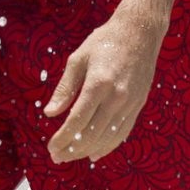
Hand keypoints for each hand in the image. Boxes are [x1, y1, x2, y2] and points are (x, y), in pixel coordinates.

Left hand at [43, 12, 163, 163]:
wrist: (140, 33)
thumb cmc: (104, 42)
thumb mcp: (78, 59)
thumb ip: (64, 88)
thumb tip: (49, 113)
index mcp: (98, 84)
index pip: (77, 121)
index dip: (62, 138)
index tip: (50, 147)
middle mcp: (116, 97)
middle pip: (91, 134)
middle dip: (71, 149)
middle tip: (56, 156)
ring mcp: (130, 103)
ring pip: (107, 137)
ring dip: (87, 151)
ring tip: (70, 156)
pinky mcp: (138, 105)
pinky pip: (122, 132)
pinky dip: (108, 146)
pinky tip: (94, 153)